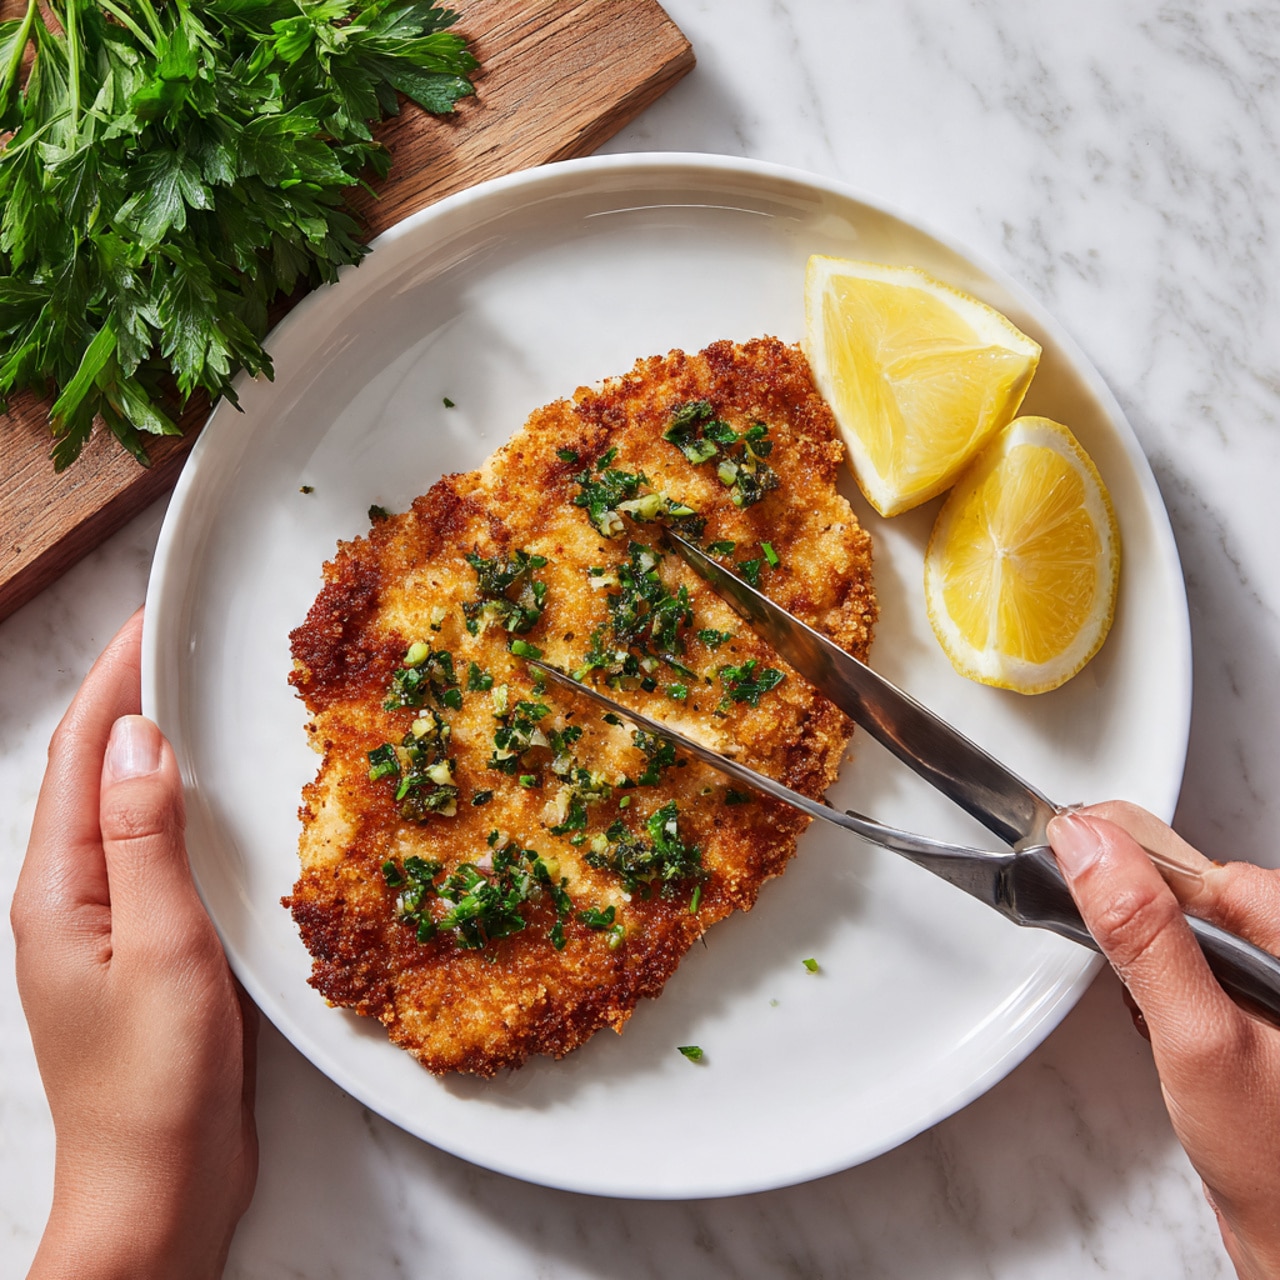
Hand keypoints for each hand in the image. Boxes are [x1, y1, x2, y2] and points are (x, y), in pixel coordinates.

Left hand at [11, 610, 257, 1279]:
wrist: (155, 1194)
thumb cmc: (153, 1084)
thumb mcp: (158, 949)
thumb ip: (145, 841)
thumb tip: (137, 739)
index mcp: (56, 891)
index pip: (76, 758)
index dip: (112, 682)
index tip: (152, 620)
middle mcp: (70, 899)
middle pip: (93, 774)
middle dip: (130, 700)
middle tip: (186, 644)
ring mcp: (106, 926)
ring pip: (127, 811)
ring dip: (157, 750)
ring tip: (205, 701)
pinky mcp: (147, 950)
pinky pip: (158, 854)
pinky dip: (182, 807)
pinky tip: (219, 802)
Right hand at [1049, 802, 1279, 1279]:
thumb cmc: (1276, 1166)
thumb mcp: (1197, 1040)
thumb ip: (1143, 936)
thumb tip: (1090, 847)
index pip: (1207, 868)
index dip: (1132, 851)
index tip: (1067, 835)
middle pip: (1198, 892)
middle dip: (1138, 906)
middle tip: (1084, 896)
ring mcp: (1267, 991)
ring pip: (1191, 930)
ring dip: (1145, 945)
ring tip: (1125, 974)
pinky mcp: (1251, 1018)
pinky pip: (1194, 969)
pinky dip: (1159, 981)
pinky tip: (1150, 1010)